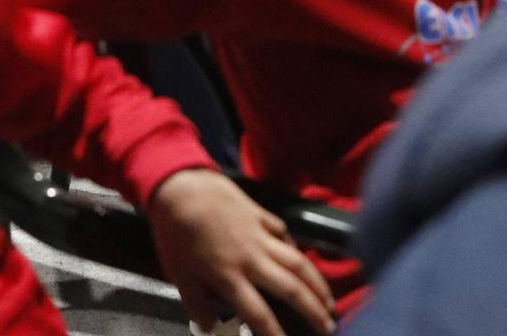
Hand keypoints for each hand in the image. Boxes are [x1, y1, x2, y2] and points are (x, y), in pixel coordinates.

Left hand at [149, 170, 334, 335]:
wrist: (181, 187)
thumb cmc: (176, 235)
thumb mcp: (180, 276)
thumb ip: (198, 305)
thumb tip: (212, 329)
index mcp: (230, 277)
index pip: (259, 314)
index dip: (275, 335)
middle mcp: (252, 258)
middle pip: (290, 288)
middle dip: (313, 310)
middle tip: (330, 327)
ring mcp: (260, 235)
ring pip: (296, 261)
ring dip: (316, 283)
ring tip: (330, 302)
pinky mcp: (261, 215)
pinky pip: (284, 234)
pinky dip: (296, 248)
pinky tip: (303, 260)